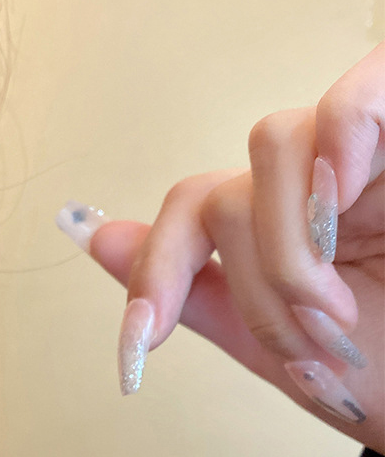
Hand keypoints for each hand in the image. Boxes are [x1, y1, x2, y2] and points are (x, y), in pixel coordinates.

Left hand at [80, 43, 384, 452]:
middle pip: (223, 195)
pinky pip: (358, 98)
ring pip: (272, 146)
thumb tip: (97, 238)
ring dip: (289, 249)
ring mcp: (363, 155)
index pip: (189, 213)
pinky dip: (343, 142)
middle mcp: (312, 184)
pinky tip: (345, 204)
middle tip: (313, 343)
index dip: (151, 278)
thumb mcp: (280, 348)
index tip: (134, 358)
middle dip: (252, 288)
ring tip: (341, 310)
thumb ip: (195, 292)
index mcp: (277, 229)